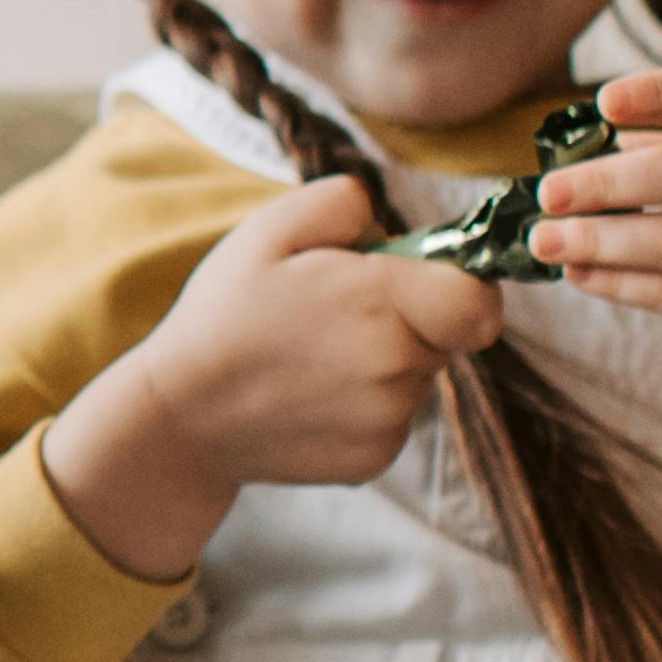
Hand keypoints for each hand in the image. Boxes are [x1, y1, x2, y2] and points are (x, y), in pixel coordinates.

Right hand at [36, 172, 506, 581]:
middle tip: (339, 311)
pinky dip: (364, 404)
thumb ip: (343, 202)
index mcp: (381, 303)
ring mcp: (389, 421)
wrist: (182, 415)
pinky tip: (309, 394)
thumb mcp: (267, 229)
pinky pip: (394, 417)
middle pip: (448, 334)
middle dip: (411, 316)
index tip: (423, 280)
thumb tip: (388, 220)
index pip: (480, 300)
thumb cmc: (223, 315)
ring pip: (419, 375)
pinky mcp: (375, 459)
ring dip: (385, 360)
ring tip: (312, 356)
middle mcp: (398, 368)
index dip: (462, 284)